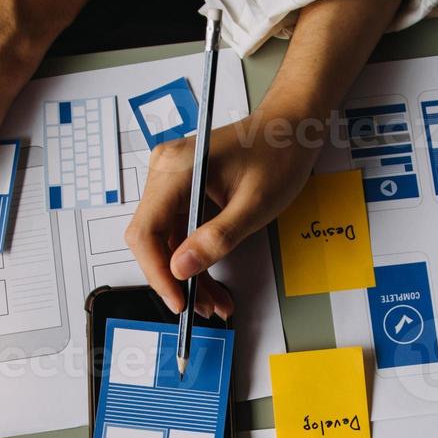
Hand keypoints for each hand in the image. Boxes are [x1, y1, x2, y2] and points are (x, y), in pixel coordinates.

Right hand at [125, 110, 319, 316]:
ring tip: (214, 302)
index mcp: (177, 168)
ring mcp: (171, 180)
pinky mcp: (182, 190)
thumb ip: (217, 238)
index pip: (146, 231)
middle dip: (176, 279)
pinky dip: (195, 258)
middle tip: (202, 307)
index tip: (178, 300)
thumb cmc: (278, 154)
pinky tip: (212, 282)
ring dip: (188, 275)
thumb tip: (182, 268)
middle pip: (153, 240)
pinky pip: (179, 232)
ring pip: (166, 242)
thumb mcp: (254, 205)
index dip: (158, 272)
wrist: (291, 129)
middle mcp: (165, 171)